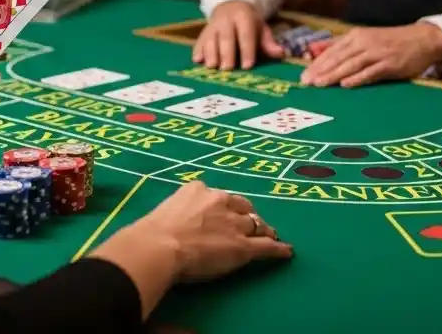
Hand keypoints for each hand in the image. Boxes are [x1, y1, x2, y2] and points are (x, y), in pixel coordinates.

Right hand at [119, 181, 293, 280]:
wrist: (160, 245)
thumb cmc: (154, 231)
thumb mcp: (166, 209)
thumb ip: (178, 210)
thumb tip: (175, 221)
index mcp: (198, 190)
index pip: (220, 197)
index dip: (227, 207)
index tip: (228, 213)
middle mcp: (220, 201)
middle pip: (242, 207)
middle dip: (248, 216)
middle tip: (252, 224)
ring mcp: (233, 224)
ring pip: (255, 225)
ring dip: (263, 230)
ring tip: (271, 236)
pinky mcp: (242, 246)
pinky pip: (266, 246)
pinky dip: (278, 249)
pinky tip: (287, 252)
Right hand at [193, 0, 283, 69]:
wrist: (231, 4)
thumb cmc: (249, 22)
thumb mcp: (260, 28)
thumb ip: (268, 42)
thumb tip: (281, 53)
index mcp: (243, 17)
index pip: (245, 34)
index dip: (247, 50)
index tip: (247, 65)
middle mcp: (226, 19)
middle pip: (226, 37)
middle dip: (226, 53)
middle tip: (227, 69)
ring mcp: (213, 25)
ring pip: (210, 38)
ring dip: (210, 53)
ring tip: (212, 67)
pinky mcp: (204, 31)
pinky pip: (199, 40)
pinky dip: (198, 50)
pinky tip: (197, 60)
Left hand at [300, 22, 441, 87]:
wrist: (422, 39)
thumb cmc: (390, 41)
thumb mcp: (364, 38)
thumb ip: (341, 44)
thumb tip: (315, 49)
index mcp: (356, 36)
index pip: (331, 50)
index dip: (316, 63)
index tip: (303, 75)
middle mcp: (364, 43)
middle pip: (338, 58)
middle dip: (320, 70)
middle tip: (306, 82)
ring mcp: (377, 53)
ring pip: (351, 65)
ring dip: (334, 75)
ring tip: (319, 84)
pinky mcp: (390, 65)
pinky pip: (370, 72)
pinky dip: (358, 78)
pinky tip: (346, 84)